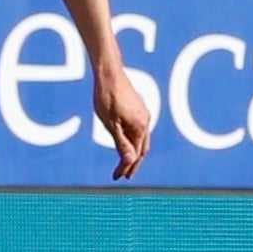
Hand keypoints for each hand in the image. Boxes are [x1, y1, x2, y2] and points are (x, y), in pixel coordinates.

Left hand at [92, 62, 150, 178]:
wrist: (109, 73)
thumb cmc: (107, 97)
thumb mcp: (110, 123)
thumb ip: (121, 143)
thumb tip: (130, 161)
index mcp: (140, 127)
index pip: (136, 154)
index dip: (127, 167)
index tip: (118, 177)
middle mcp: (145, 121)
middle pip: (142, 148)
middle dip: (133, 163)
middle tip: (125, 175)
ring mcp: (143, 114)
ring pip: (141, 139)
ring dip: (134, 152)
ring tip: (125, 163)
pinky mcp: (138, 108)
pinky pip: (138, 130)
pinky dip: (133, 140)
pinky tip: (126, 142)